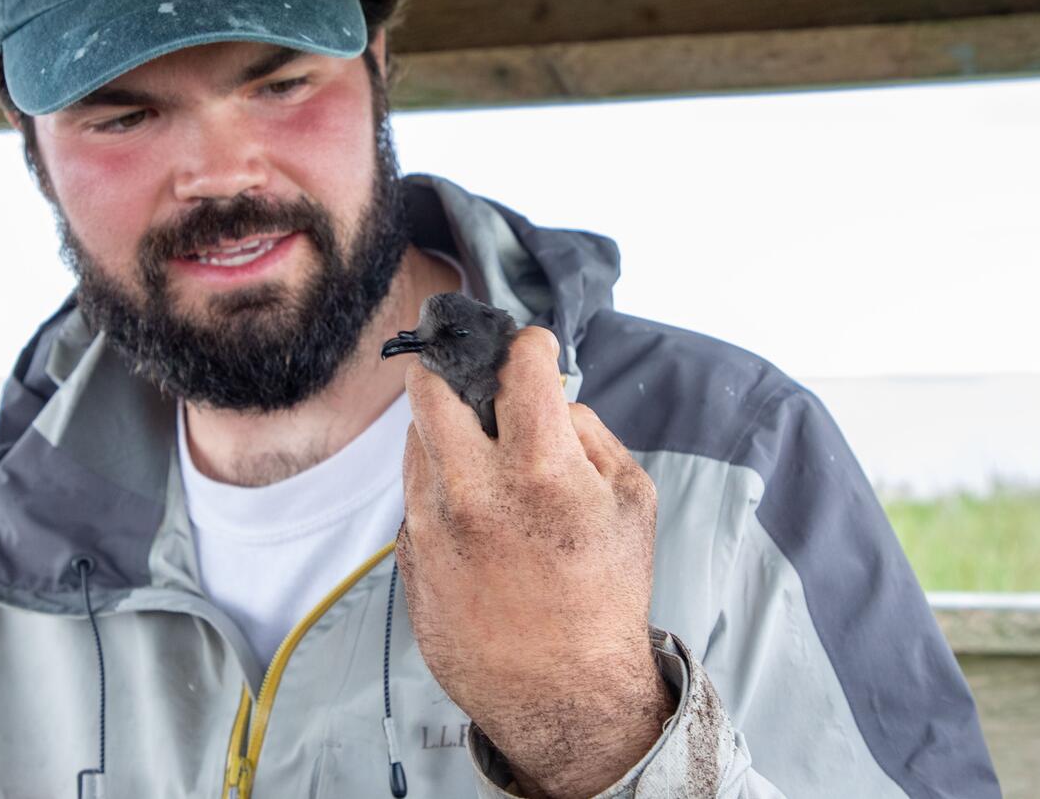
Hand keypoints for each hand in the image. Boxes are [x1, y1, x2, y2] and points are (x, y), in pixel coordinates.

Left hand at [395, 327, 671, 798]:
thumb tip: (551, 397)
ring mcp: (430, 524)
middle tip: (469, 376)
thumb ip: (589, 433)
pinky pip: (414, 497)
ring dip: (445, 433)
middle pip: (428, 387)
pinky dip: (439, 490)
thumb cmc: (606, 595)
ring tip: (481, 459)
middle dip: (450, 368)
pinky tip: (474, 521)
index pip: (516, 363)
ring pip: (416, 439)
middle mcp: (472, 490)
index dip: (526, 345)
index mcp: (538, 469)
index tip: (528, 348)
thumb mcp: (631, 502)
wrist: (563, 694)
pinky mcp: (407, 556)